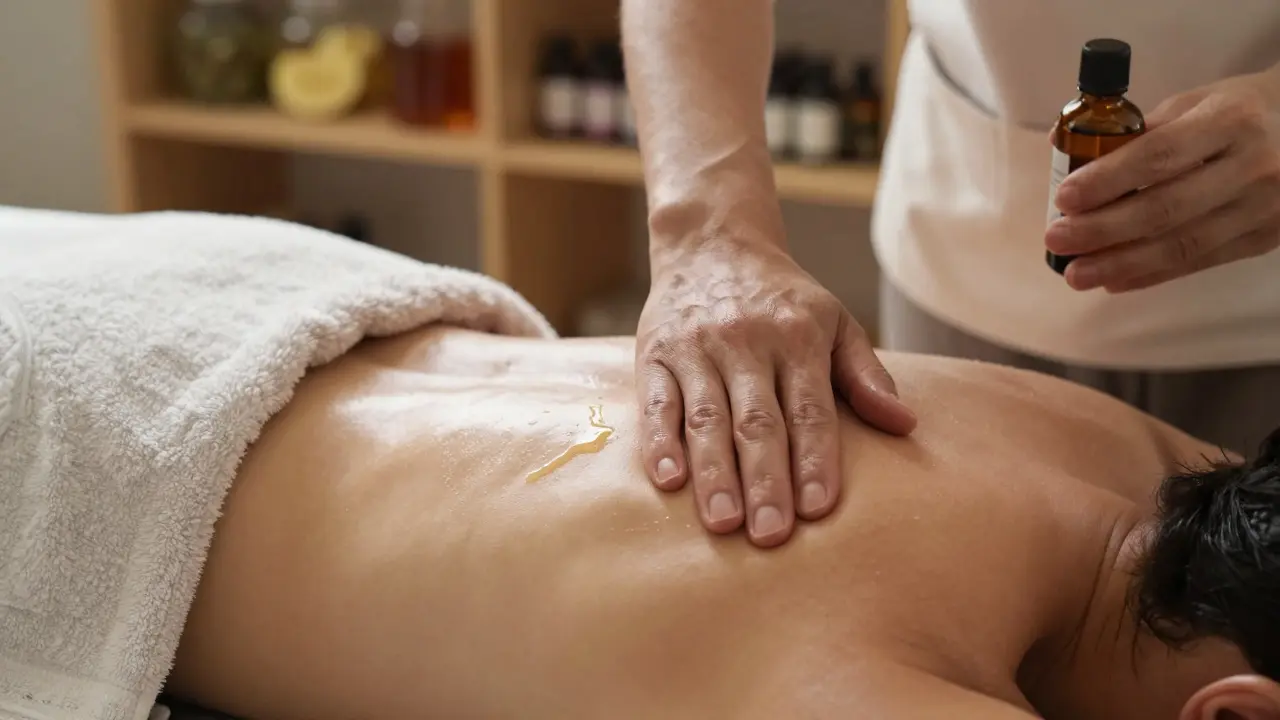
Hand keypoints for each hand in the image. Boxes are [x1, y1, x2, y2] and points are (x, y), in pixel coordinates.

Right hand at [635, 239, 917, 547]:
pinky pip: (657, 403)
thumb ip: (864, 375)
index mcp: (797, 336)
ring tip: (723, 524)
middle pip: (758, 421)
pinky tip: (669, 480)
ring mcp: (697, 348)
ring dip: (714, 474)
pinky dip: (660, 442)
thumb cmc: (781, 298)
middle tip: (771, 535)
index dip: (815, 459)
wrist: (712, 242)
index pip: (810, 408)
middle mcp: (746, 342)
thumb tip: (904, 425)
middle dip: (765, 481)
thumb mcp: (834, 321)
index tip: (820, 509)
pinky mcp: (655, 354)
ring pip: (707, 418)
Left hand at [1046, 66, 1279, 291]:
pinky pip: (1200, 263)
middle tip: (1057, 239)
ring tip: (1076, 272)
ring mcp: (1264, 208)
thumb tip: (1061, 143)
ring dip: (1121, 263)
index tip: (1065, 198)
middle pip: (1166, 208)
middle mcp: (1253, 166)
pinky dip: (1152, 275)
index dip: (1108, 180)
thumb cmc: (1241, 110)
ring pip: (1182, 246)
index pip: (1159, 155)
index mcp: (1231, 121)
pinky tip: (1113, 280)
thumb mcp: (1198, 102)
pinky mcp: (1266, 239)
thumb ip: (1138, 128)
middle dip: (1103, 230)